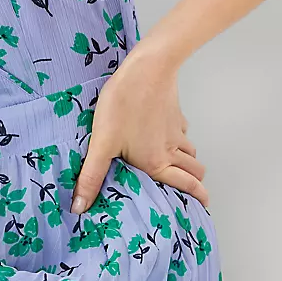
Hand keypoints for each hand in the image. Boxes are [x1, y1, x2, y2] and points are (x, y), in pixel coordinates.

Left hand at [70, 52, 208, 214]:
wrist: (146, 69)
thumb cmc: (124, 104)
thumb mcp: (102, 143)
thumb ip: (92, 175)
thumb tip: (80, 207)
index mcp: (156, 163)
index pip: (187, 187)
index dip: (198, 200)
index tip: (202, 210)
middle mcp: (171, 150)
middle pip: (195, 172)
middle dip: (196, 185)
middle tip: (192, 193)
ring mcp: (175, 130)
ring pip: (191, 152)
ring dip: (188, 162)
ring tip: (178, 168)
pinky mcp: (174, 114)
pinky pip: (183, 132)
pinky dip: (180, 139)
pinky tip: (166, 135)